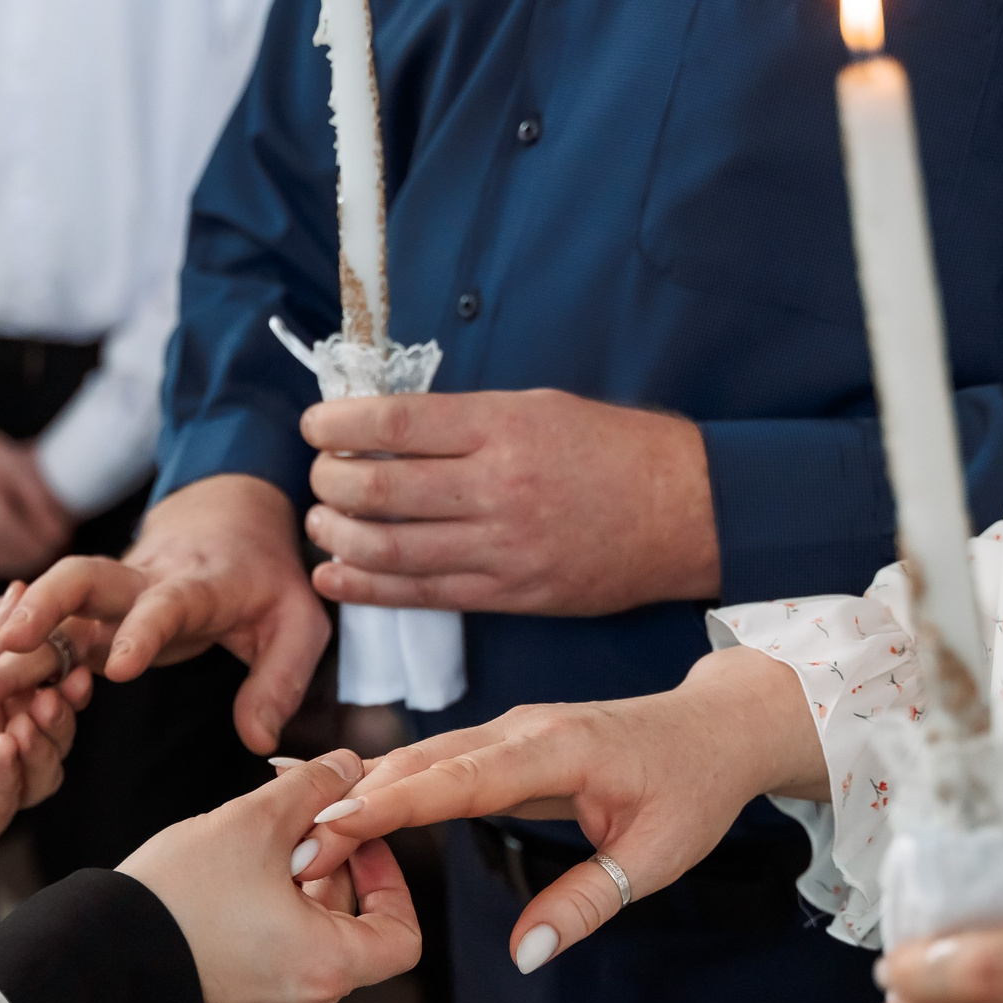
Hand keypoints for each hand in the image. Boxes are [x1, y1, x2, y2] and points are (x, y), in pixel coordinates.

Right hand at [0, 407, 72, 582]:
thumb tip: (63, 529)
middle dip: (50, 539)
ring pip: (22, 564)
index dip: (61, 529)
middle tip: (54, 512)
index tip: (63, 509)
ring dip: (36, 545)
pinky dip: (20, 550)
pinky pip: (6, 562)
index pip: (46, 546)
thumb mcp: (15, 467)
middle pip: (36, 559)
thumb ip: (41, 500)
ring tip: (37, 515)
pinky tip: (21, 525)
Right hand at [0, 474, 328, 753]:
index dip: (142, 631)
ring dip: (9, 641)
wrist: (228, 517)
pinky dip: (8, 650)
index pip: (166, 604)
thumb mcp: (299, 624)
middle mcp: (142, 581)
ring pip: (50, 605)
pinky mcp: (89, 609)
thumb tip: (258, 739)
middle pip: (83, 578)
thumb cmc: (267, 576)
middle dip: (43, 607)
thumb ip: (280, 682)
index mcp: (197, 584)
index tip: (119, 666)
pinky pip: (44, 626)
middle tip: (6, 643)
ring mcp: (109, 594)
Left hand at [0, 598, 96, 876]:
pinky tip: (4, 747)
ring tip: (29, 720)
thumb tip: (22, 591)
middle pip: (55, 721)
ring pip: (48, 761)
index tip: (72, 648)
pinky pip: (17, 794)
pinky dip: (15, 769)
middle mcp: (0, 735)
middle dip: (63, 704)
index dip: (59, 666)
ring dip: (47, 739)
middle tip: (61, 690)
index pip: (41, 679)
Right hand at [119, 750, 423, 1002]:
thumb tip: (347, 766)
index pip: (403, 936)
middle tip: (297, 829)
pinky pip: (272, 962)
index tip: (357, 843)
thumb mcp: (253, 821)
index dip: (392, 881)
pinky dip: (266, 922)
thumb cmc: (175, 896)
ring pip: (310, 945)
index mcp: (327, 968)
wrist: (91, 953)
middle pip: (354, 934)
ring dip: (296, 894)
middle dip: (333, 874)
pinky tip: (226, 884)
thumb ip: (312, 788)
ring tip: (253, 852)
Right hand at [295, 645, 821, 971]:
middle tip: (293, 846)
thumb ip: (587, 904)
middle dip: (354, 800)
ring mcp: (509, 730)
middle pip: (422, 762)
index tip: (332, 820)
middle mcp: (522, 730)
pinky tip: (342, 805)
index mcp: (558, 750)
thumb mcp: (657, 859)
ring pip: (421, 757)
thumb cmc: (692, 788)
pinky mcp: (503, 742)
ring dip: (361, 791)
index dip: (393, 800)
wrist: (714, 727)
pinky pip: (436, 760)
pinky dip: (387, 784)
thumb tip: (526, 954)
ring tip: (297, 830)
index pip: (460, 776)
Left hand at [302, 389, 718, 615]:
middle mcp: (497, 487)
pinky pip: (422, 595)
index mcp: (503, 427)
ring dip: (338, 535)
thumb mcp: (540, 407)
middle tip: (317, 474)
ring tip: (320, 522)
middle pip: (380, 487)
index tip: (315, 425)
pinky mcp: (510, 595)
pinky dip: (366, 587)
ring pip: (390, 548)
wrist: (688, 511)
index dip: (338, 424)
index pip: (395, 423)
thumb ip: (466, 420)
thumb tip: (387, 425)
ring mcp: (503, 548)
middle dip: (329, 481)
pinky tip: (335, 576)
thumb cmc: (615, 449)